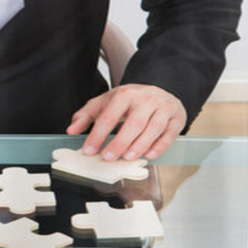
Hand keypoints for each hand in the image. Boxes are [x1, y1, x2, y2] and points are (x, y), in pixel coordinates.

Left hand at [66, 83, 186, 160]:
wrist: (160, 90)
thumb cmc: (131, 100)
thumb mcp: (106, 101)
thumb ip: (87, 115)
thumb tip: (71, 130)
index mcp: (125, 94)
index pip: (109, 116)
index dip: (97, 134)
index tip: (88, 150)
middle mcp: (145, 99)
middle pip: (133, 123)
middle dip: (119, 142)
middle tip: (107, 157)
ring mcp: (162, 108)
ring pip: (152, 128)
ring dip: (139, 145)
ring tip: (127, 157)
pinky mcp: (175, 118)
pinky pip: (169, 134)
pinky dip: (160, 146)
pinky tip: (149, 155)